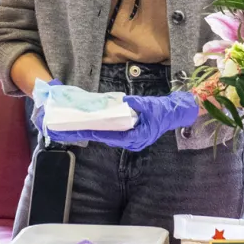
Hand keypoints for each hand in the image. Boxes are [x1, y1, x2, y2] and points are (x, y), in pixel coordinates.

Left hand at [46, 90, 201, 151]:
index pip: (111, 137)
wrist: (175, 114)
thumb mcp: (151, 106)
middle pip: (105, 138)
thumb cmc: (163, 111)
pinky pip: (112, 133)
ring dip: (92, 132)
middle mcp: (131, 142)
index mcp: (136, 137)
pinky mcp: (130, 135)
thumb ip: (138, 104)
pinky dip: (100, 129)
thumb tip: (125, 101)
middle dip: (88, 134)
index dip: (96, 133)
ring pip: (107, 136)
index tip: (82, 130)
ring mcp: (131, 140)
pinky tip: (90, 124)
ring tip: (74, 128)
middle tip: (68, 131)